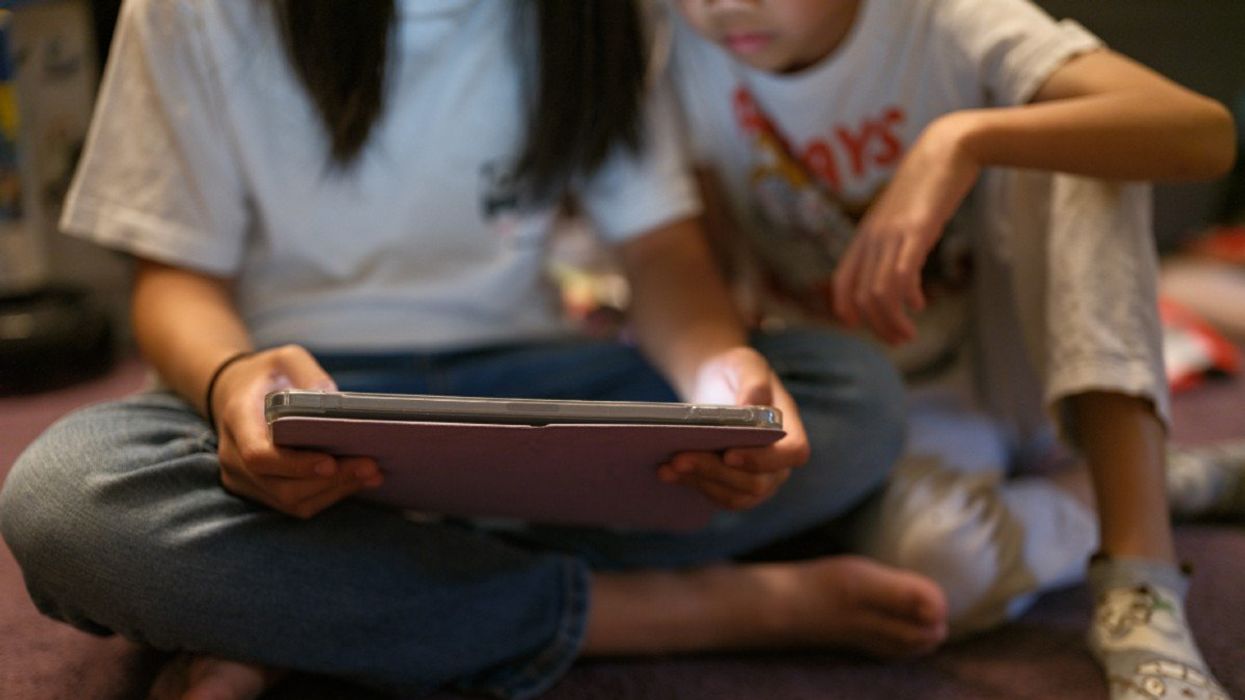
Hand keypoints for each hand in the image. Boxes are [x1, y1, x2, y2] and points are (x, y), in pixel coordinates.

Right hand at [209, 344, 383, 517]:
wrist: (235, 394)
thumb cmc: (266, 374)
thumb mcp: (285, 358)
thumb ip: (306, 371)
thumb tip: (333, 397)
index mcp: (237, 420)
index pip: (259, 455)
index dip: (295, 465)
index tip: (331, 461)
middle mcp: (233, 456)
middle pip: (281, 485)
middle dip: (329, 480)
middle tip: (370, 466)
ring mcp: (242, 478)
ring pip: (290, 501)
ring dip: (334, 491)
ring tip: (371, 473)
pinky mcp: (258, 491)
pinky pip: (294, 504)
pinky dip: (327, 495)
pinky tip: (356, 480)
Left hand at [657, 347, 810, 509]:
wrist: (715, 385)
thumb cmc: (736, 373)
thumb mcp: (745, 364)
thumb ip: (754, 382)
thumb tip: (753, 404)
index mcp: (791, 432)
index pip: (792, 454)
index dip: (764, 459)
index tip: (730, 454)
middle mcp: (779, 464)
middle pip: (756, 482)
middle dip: (715, 472)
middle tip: (680, 458)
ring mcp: (757, 481)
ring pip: (734, 496)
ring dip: (699, 482)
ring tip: (668, 466)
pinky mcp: (731, 487)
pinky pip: (716, 495)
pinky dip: (691, 484)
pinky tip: (666, 471)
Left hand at [832, 113, 980, 343]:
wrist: (946, 149)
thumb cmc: (926, 186)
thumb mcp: (902, 218)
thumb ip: (895, 245)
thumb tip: (902, 281)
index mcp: (864, 236)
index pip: (842, 282)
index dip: (846, 309)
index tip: (861, 326)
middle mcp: (872, 238)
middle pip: (862, 296)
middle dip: (878, 326)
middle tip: (900, 340)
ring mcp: (892, 234)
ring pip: (879, 293)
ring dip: (893, 321)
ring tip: (909, 333)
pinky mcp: (916, 230)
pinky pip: (902, 274)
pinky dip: (908, 298)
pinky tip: (920, 304)